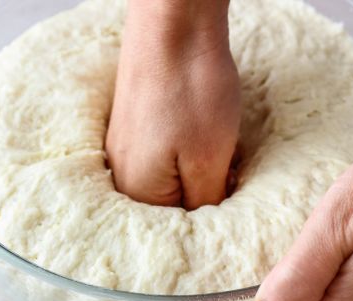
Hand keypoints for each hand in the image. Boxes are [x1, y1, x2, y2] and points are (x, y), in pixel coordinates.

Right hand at [106, 0, 240, 209]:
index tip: (230, 180)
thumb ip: (204, 202)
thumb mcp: (209, 159)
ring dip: (195, 163)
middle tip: (226, 158)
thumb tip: (205, 223)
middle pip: (171, 200)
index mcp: (138, 190)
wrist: (171, 24)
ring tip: (211, 136)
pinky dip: (183, 145)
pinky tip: (196, 123)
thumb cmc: (190, 89)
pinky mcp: (132, 124)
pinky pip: (160, 152)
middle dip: (203, 184)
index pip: (180, 225)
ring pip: (168, 174)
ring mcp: (124, 146)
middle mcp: (122, 173)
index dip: (213, 205)